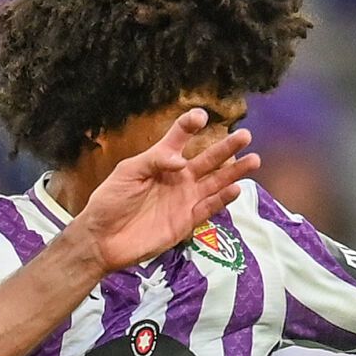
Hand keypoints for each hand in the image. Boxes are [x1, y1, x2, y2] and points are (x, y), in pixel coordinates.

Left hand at [75, 110, 258, 273]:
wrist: (102, 238)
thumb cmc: (110, 201)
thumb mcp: (128, 172)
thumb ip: (154, 159)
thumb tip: (181, 160)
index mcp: (162, 161)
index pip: (180, 138)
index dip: (190, 126)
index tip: (200, 117)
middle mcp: (179, 178)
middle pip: (208, 160)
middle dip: (226, 147)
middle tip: (245, 135)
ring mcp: (184, 200)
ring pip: (215, 183)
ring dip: (234, 172)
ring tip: (253, 160)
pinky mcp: (186, 222)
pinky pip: (208, 209)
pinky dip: (222, 200)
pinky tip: (235, 189)